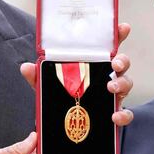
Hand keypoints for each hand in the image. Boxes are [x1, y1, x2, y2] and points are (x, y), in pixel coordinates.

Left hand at [20, 22, 134, 126]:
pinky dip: (123, 114)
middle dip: (122, 60)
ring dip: (122, 84)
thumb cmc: (62, 98)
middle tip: (115, 64)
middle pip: (122, 63)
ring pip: (127, 84)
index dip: (117, 35)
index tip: (123, 28)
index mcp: (93, 65)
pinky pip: (126, 113)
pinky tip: (114, 116)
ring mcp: (113, 95)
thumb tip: (26, 67)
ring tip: (111, 88)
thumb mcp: (48, 85)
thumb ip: (38, 76)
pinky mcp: (115, 113)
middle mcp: (106, 76)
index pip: (108, 46)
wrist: (66, 126)